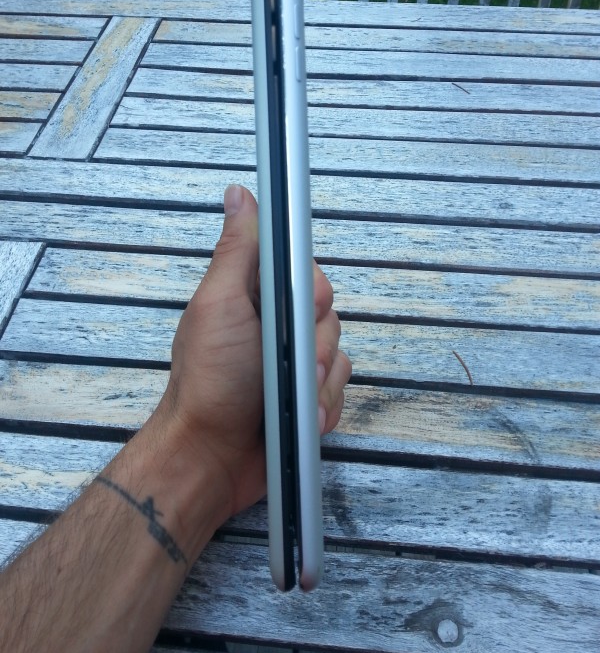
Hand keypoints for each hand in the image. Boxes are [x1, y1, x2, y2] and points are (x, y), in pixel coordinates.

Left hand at [158, 184, 350, 521]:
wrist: (213, 459)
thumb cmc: (210, 380)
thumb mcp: (220, 306)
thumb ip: (238, 252)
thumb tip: (240, 193)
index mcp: (254, 295)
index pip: (304, 270)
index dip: (312, 287)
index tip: (304, 308)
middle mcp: (277, 323)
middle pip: (328, 311)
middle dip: (316, 342)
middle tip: (295, 364)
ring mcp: (293, 361)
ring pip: (339, 350)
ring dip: (320, 380)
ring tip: (293, 400)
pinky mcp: (308, 395)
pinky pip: (340, 386)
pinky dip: (325, 404)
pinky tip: (302, 419)